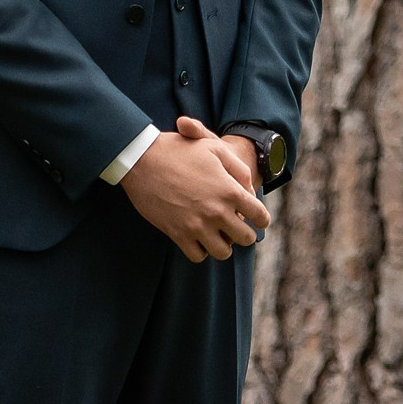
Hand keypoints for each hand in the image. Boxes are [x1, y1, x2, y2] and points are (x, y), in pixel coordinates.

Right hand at [119, 120, 271, 261]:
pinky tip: (197, 237)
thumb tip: (249, 191)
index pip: (260, 217)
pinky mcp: (178, 234)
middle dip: (244, 233)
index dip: (261, 218)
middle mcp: (217, 212)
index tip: (256, 219)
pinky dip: (200, 250)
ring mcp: (197, 226)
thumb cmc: (178, 149)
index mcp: (230, 191)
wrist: (141, 158)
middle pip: (246, 238)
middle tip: (235, 227)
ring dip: (223, 244)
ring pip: (223, 252)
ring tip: (216, 234)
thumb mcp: (213, 147)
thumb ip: (237, 169)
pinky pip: (198, 256)